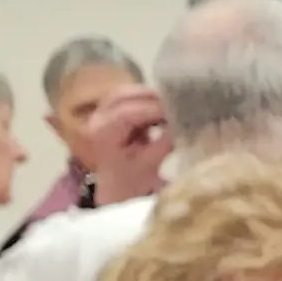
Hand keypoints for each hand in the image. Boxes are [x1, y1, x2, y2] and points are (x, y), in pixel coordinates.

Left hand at [95, 89, 172, 206]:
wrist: (117, 188)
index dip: (154, 109)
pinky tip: (161, 108)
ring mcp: (101, 112)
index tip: (179, 111)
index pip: (128, 113)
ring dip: (148, 96)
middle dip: (151, 96)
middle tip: (177, 102)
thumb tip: (184, 123)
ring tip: (171, 105)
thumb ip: (165, 141)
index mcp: (102, 133)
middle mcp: (97, 118)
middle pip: (123, 95)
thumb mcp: (150, 164)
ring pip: (125, 92)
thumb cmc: (132, 180)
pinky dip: (145, 99)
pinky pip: (127, 97)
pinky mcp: (110, 111)